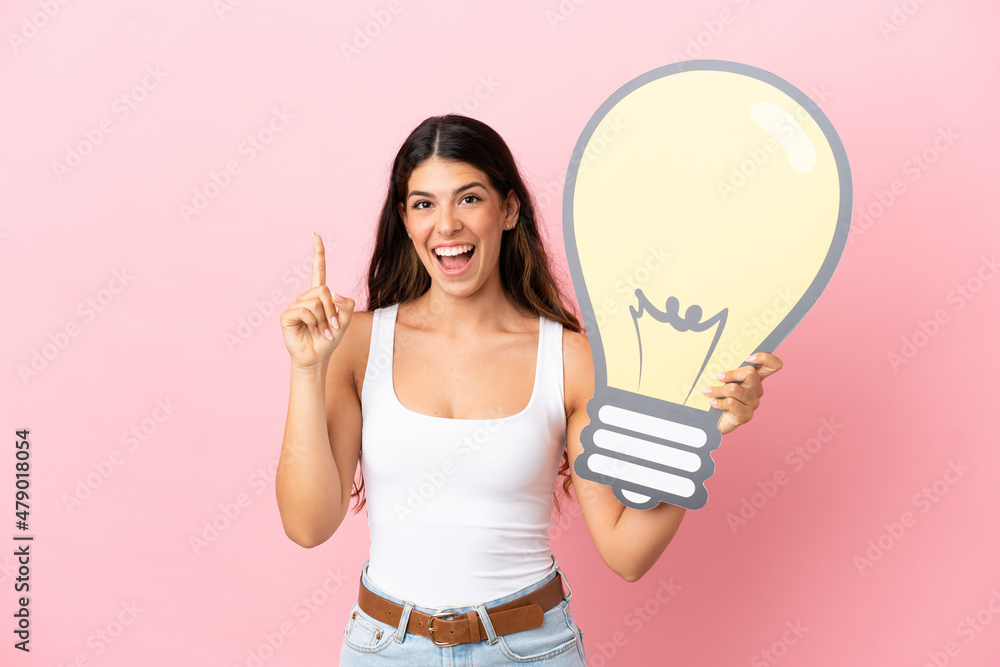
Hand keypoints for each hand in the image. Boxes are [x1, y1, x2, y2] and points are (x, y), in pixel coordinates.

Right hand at [279, 232, 353, 369]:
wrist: (317, 357)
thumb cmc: (328, 339)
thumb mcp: (345, 322)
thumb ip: (347, 306)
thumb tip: (335, 293)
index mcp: (318, 295)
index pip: (317, 270)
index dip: (318, 253)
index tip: (316, 234)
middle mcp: (305, 297)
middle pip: (323, 290)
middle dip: (332, 310)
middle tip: (332, 327)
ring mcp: (295, 305)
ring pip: (315, 302)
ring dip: (324, 319)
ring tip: (322, 332)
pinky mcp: (287, 315)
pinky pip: (304, 311)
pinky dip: (313, 322)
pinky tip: (312, 331)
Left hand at [702, 352, 782, 435]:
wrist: (712, 421)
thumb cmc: (716, 396)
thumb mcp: (721, 380)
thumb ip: (724, 369)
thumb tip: (714, 359)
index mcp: (754, 378)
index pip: (773, 365)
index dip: (765, 358)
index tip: (748, 358)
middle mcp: (757, 390)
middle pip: (751, 373)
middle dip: (731, 374)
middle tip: (717, 377)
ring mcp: (753, 403)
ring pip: (736, 389)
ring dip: (718, 390)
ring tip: (707, 391)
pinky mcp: (746, 415)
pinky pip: (731, 403)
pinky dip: (719, 402)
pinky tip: (712, 403)